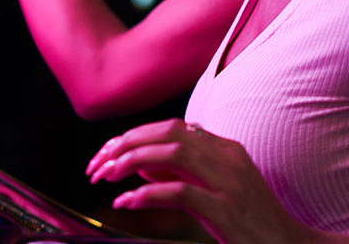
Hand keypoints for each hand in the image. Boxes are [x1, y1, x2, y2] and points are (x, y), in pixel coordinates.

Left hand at [85, 119, 310, 243]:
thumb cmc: (250, 221)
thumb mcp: (216, 191)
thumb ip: (182, 174)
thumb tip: (141, 166)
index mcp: (226, 149)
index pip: (173, 127)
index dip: (135, 135)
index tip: (108, 152)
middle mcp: (227, 159)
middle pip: (168, 133)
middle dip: (127, 143)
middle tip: (98, 162)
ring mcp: (228, 183)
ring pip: (172, 154)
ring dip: (131, 161)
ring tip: (106, 175)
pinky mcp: (225, 210)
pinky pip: (179, 193)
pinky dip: (146, 194)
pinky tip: (126, 202)